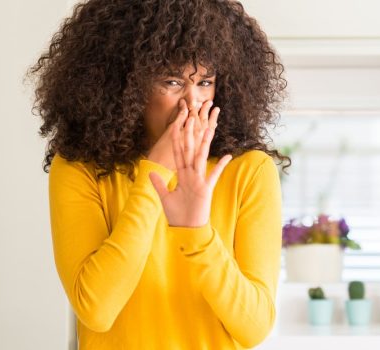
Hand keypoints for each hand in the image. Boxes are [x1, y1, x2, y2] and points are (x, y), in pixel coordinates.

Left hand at [148, 104, 231, 226]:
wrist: (187, 229)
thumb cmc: (177, 215)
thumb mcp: (165, 197)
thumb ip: (159, 184)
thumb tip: (151, 172)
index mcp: (182, 175)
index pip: (178, 154)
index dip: (176, 140)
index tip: (175, 126)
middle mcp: (191, 175)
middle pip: (190, 151)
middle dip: (190, 135)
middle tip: (192, 118)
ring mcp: (199, 181)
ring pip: (201, 158)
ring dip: (203, 144)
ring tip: (208, 129)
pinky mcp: (206, 189)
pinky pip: (214, 175)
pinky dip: (220, 166)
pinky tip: (228, 156)